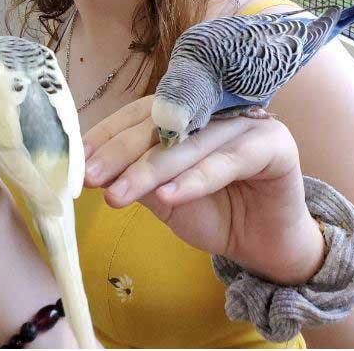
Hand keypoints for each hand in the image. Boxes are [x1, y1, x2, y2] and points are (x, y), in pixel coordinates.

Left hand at [83, 96, 325, 285]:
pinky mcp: (275, 144)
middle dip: (121, 154)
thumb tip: (89, 167)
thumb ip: (135, 176)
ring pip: (189, 144)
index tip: (78, 159)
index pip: (141, 114)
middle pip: (162, 125)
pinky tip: (168, 197)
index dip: (108, 134)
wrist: (264, 244)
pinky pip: (227, 162)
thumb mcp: (163, 196)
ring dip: (149, 170)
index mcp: (188, 110)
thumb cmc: (213, 211)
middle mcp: (216, 108)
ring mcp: (247, 122)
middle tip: (90, 178)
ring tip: (117, 195)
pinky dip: (195, 180)